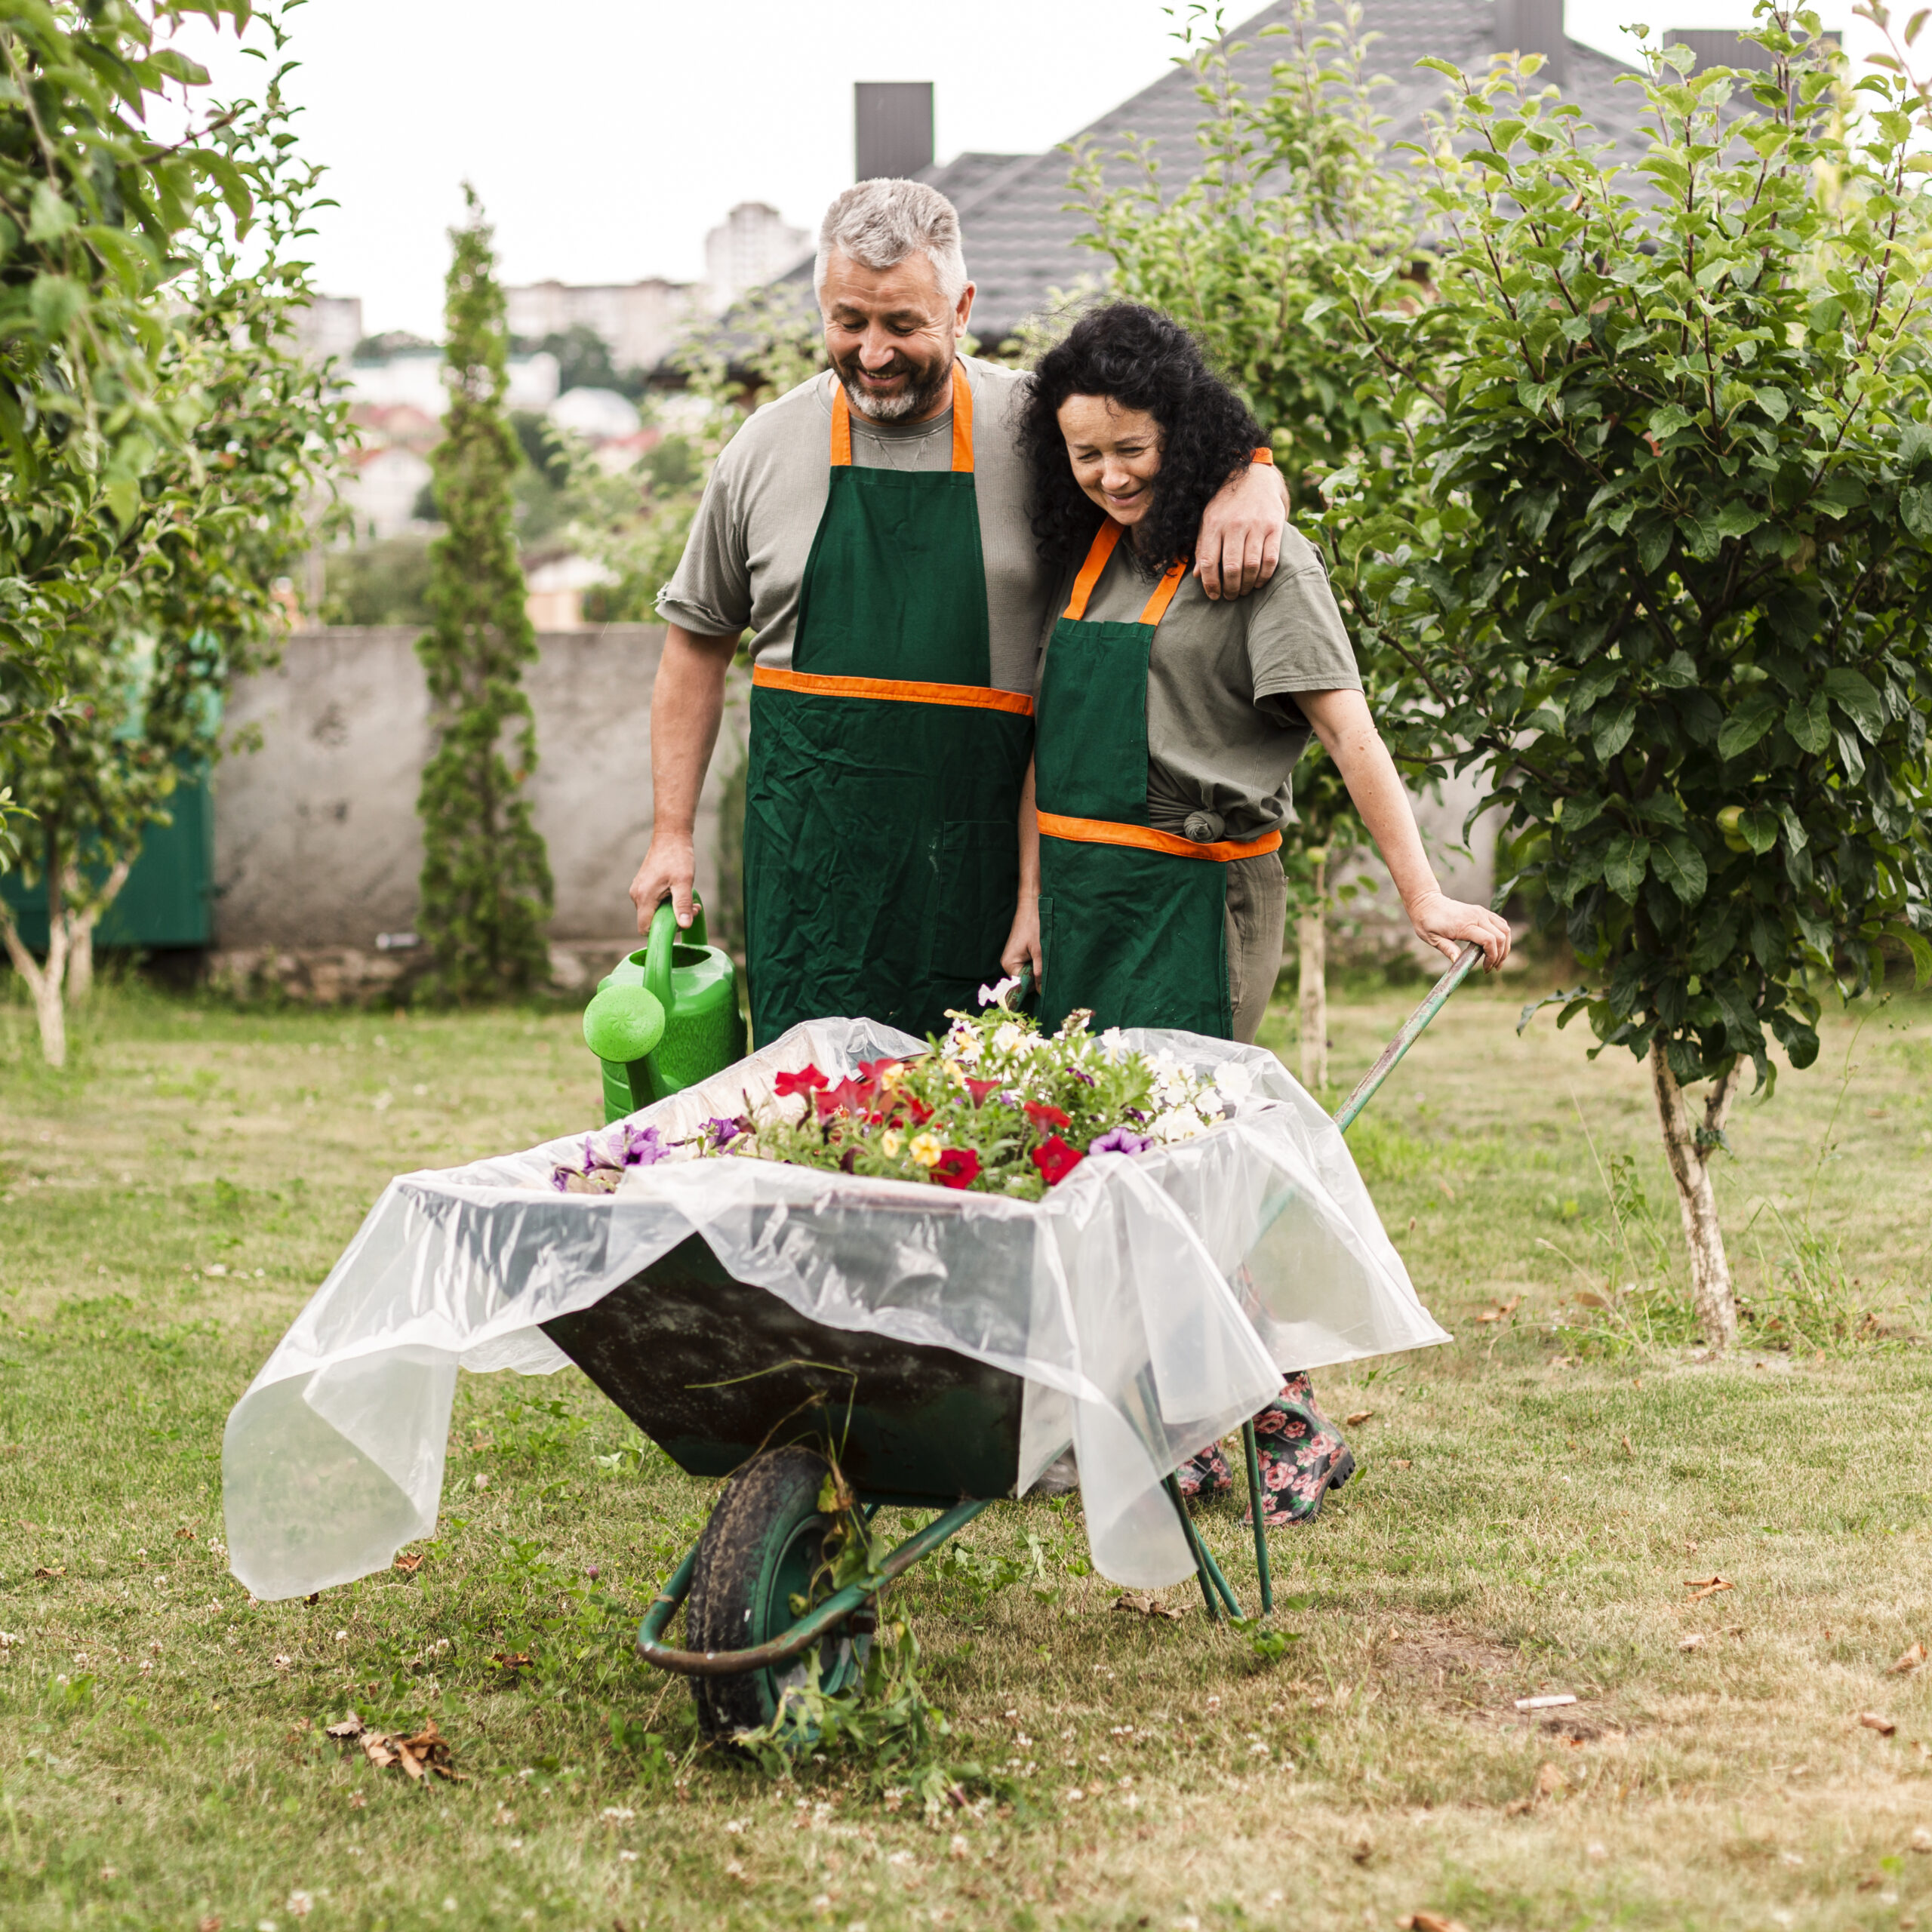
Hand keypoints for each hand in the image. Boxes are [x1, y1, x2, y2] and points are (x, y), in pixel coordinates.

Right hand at [629, 828, 696, 932]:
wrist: (671, 837)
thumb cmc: (677, 857)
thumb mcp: (684, 882)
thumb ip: (682, 905)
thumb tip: (685, 925)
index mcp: (644, 897)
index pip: (645, 928)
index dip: (663, 930)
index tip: (681, 919)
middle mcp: (636, 896)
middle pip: (651, 921)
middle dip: (672, 919)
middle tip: (691, 907)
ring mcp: (638, 890)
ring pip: (653, 912)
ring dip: (672, 910)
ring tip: (687, 897)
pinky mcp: (643, 886)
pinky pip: (653, 902)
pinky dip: (667, 902)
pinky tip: (678, 891)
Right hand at [1000, 896, 1041, 980]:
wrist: (1033, 904)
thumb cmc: (1035, 924)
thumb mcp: (1040, 951)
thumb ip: (1040, 972)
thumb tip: (1042, 992)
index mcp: (1009, 964)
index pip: (1022, 985)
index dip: (1036, 985)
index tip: (1048, 981)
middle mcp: (1008, 963)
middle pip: (1025, 980)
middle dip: (1038, 975)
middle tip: (1048, 963)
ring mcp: (1013, 958)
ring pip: (1029, 972)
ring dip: (1039, 967)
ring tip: (1045, 954)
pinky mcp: (1019, 952)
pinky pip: (1029, 964)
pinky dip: (1038, 961)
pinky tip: (1042, 951)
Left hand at [1195, 458, 1284, 599]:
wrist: (1254, 476)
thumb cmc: (1226, 504)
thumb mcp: (1208, 520)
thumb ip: (1201, 547)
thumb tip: (1196, 576)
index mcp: (1214, 524)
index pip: (1208, 561)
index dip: (1210, 584)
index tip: (1214, 596)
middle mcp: (1235, 524)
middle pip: (1231, 567)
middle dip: (1230, 588)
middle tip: (1230, 596)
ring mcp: (1256, 525)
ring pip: (1251, 566)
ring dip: (1247, 585)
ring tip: (1244, 591)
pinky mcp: (1275, 526)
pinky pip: (1271, 559)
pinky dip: (1265, 576)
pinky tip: (1259, 582)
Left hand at [1405, 890, 1512, 970]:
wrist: (1427, 903)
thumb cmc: (1428, 922)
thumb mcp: (1433, 938)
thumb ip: (1447, 949)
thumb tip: (1457, 961)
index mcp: (1464, 924)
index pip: (1489, 940)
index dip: (1492, 957)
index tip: (1485, 968)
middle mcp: (1476, 916)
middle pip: (1500, 936)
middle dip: (1500, 955)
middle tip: (1493, 968)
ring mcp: (1481, 912)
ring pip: (1505, 929)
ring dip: (1505, 946)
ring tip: (1497, 960)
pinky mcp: (1482, 911)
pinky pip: (1501, 923)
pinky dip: (1503, 936)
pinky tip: (1497, 947)